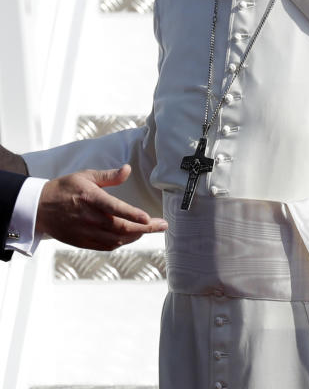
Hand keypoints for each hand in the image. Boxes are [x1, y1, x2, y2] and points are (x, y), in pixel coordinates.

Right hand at [36, 165, 166, 249]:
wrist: (39, 208)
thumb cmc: (64, 189)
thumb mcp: (85, 176)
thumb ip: (108, 176)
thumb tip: (127, 169)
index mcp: (91, 199)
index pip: (115, 208)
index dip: (132, 214)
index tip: (148, 218)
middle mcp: (90, 218)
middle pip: (122, 227)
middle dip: (145, 228)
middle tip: (162, 225)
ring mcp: (86, 232)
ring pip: (117, 239)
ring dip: (136, 236)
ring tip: (150, 229)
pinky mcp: (83, 242)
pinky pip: (107, 246)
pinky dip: (123, 242)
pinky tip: (132, 236)